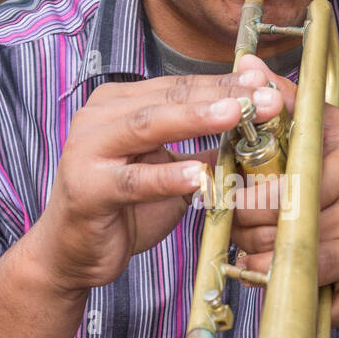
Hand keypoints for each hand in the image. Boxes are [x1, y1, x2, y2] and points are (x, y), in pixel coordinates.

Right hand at [28, 69, 284, 295]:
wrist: (72, 254)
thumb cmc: (123, 209)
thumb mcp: (172, 174)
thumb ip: (205, 151)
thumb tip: (256, 131)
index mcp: (119, 104)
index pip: (179, 87)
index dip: (224, 83)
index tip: (266, 83)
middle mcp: (99, 117)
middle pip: (169, 99)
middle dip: (221, 96)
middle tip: (264, 98)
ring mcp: (88, 150)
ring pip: (148, 126)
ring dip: (195, 119)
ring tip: (236, 115)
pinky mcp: (87, 188)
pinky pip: (133, 180)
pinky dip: (167, 177)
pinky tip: (198, 175)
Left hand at [229, 54, 338, 326]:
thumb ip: (291, 103)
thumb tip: (246, 66)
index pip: (277, 189)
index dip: (243, 199)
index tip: (231, 198)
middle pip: (277, 230)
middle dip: (245, 233)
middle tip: (238, 228)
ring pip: (287, 268)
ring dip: (258, 266)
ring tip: (253, 253)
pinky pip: (308, 300)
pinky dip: (286, 293)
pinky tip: (283, 278)